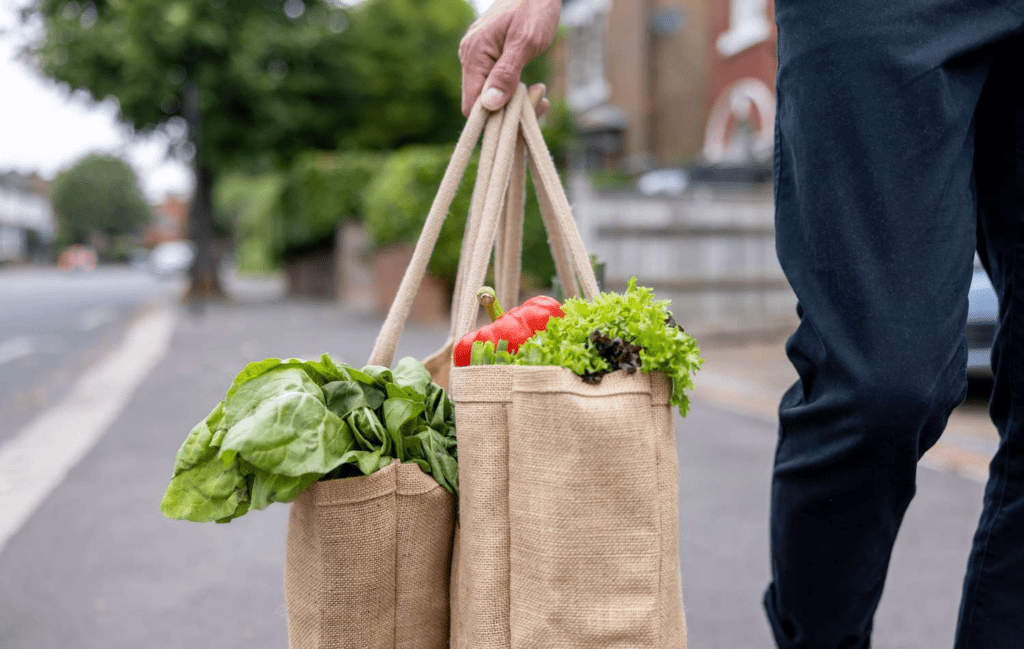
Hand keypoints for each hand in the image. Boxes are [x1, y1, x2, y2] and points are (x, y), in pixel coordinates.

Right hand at [459, 0, 559, 116]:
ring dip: (516, 103)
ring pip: (491, 97)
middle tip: (540, 102)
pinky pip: (497, 85)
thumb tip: (490, 105)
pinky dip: (515, 92)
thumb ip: (506, 74)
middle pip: (482, 105)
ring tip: (539, 93)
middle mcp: (470, 58)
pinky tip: (533, 88)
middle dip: (510, 111)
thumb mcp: (525, 42)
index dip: (495, 119)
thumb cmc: (534, 8)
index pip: (472, 106)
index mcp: (474, 55)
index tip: (523, 115)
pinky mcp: (488, 58)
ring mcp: (478, 58)